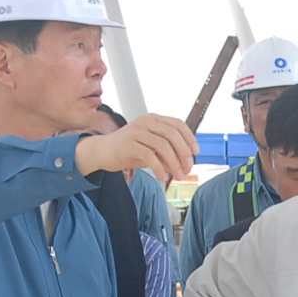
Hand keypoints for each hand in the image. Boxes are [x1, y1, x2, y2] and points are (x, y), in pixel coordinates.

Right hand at [75, 113, 197, 182]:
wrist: (101, 152)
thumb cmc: (128, 150)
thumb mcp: (151, 149)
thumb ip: (166, 153)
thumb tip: (185, 164)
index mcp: (153, 119)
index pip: (177, 124)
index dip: (189, 137)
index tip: (196, 152)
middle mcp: (145, 122)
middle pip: (172, 134)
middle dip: (184, 152)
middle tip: (188, 168)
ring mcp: (136, 131)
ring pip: (162, 145)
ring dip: (174, 162)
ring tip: (178, 176)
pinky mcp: (128, 144)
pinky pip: (149, 155)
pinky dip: (159, 167)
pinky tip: (163, 177)